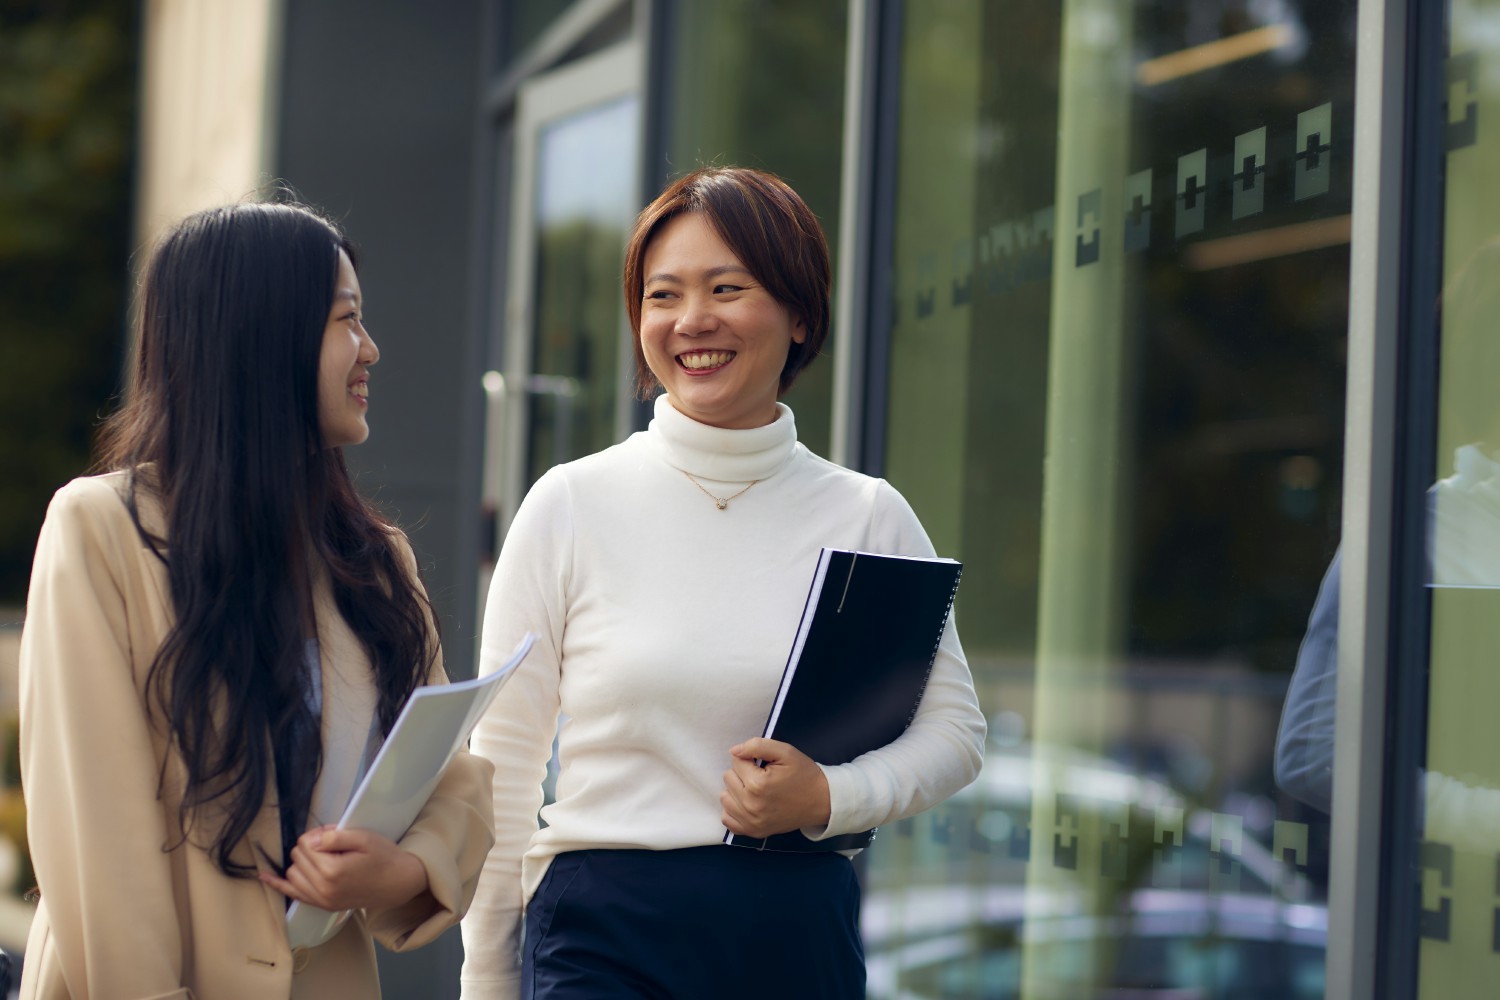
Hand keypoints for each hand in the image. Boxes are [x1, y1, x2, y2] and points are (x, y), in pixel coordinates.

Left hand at [259, 825, 429, 911]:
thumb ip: (334, 836)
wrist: (398, 882)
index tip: (333, 834)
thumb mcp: (364, 838)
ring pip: (293, 873)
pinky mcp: (322, 905)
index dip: (318, 834)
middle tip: (333, 844)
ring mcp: (321, 900)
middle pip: (297, 857)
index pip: (305, 844)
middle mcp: (322, 889)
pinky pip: (293, 895)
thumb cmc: (384, 857)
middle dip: (310, 846)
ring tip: (325, 856)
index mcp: (331, 870)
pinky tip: (265, 877)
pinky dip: (277, 885)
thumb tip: (311, 839)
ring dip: (302, 862)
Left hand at [720, 738, 831, 838]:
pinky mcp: (753, 832)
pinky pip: (727, 819)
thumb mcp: (785, 751)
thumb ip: (757, 746)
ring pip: (725, 797)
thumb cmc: (804, 774)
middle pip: (728, 778)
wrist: (822, 801)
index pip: (735, 761)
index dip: (750, 759)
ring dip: (737, 790)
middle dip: (743, 773)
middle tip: (763, 777)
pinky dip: (734, 809)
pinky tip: (749, 803)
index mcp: (757, 784)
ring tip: (756, 789)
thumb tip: (734, 751)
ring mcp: (751, 822)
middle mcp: (751, 805)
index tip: (765, 765)